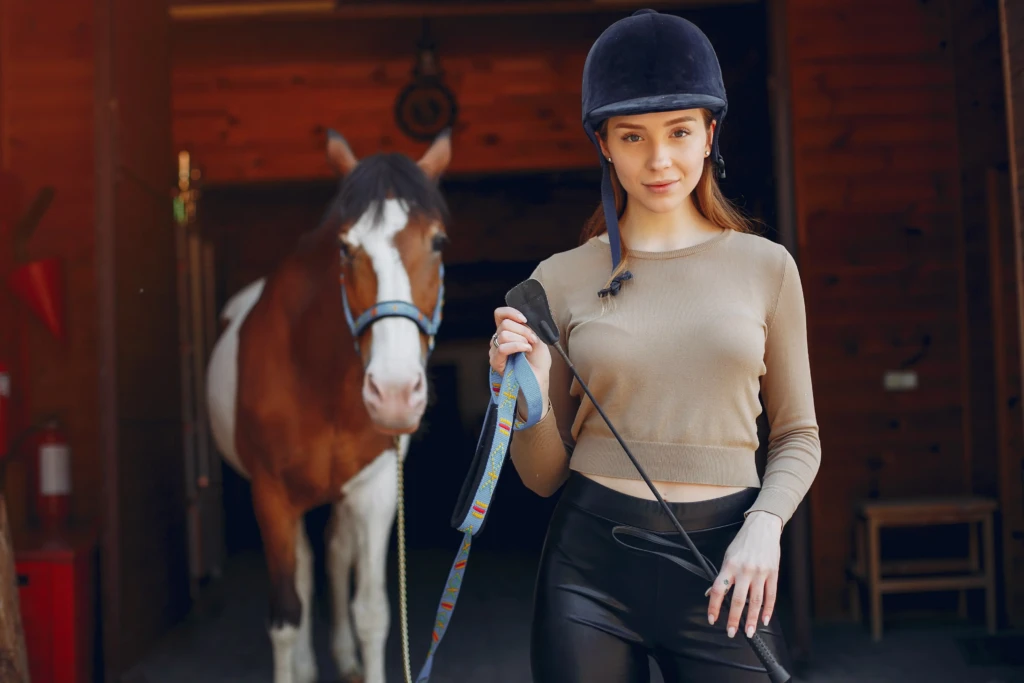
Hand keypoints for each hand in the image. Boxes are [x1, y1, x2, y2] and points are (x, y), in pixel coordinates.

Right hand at [488, 306, 551, 411]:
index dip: (511, 312)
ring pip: (504, 335)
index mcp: (507, 331)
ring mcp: (495, 350)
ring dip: (521, 339)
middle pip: (505, 324)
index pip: (500, 314)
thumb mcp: (537, 338)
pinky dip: (516, 346)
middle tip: (533, 340)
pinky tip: (525, 350)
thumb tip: (523, 320)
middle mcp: (498, 339)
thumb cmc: (538, 361)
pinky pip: (502, 348)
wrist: (539, 379)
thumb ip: (528, 327)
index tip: (525, 320)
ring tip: (529, 347)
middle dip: (523, 330)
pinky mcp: (495, 362)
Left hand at [707, 511, 782, 638]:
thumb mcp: (728, 556)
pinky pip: (771, 595)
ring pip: (756, 601)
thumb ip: (722, 575)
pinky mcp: (773, 573)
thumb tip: (711, 593)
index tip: (712, 619)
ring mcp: (760, 572)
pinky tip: (765, 620)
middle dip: (734, 619)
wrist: (763, 527)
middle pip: (738, 600)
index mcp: (730, 565)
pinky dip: (768, 610)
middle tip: (731, 632)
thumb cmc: (743, 542)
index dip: (714, 606)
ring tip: (749, 632)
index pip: (718, 590)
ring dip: (753, 619)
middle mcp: (745, 570)